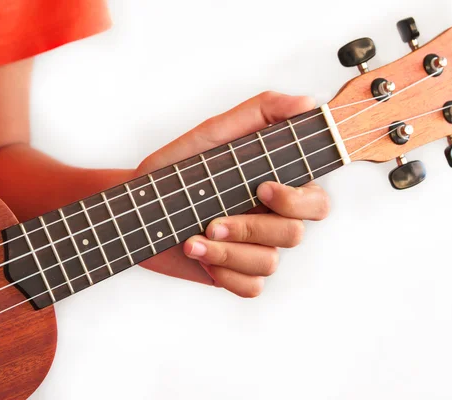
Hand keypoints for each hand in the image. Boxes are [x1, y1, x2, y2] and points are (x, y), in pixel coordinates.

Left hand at [135, 92, 329, 296]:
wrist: (136, 209)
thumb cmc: (175, 171)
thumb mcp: (214, 133)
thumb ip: (261, 113)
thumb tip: (307, 104)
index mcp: (275, 187)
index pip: (316, 201)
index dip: (298, 200)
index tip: (263, 188)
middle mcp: (270, 220)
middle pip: (296, 234)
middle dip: (254, 228)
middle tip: (216, 218)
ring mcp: (255, 249)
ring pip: (270, 262)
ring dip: (229, 250)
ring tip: (195, 237)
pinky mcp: (236, 273)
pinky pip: (251, 286)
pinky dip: (224, 272)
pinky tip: (200, 255)